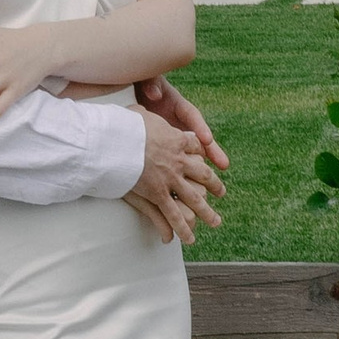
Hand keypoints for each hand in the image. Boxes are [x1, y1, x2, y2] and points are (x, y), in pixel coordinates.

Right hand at [124, 110, 223, 246]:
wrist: (118, 141)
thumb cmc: (124, 124)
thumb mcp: (139, 113)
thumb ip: (146, 113)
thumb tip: (143, 100)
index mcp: (176, 139)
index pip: (196, 146)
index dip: (203, 152)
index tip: (207, 155)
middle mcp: (179, 161)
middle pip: (203, 174)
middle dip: (214, 185)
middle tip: (221, 192)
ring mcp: (171, 179)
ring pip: (195, 199)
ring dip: (207, 213)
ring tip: (216, 222)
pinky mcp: (159, 194)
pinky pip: (175, 214)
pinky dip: (182, 229)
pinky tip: (189, 239)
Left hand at [135, 73, 229, 182]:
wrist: (139, 92)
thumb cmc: (145, 85)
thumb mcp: (148, 81)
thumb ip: (152, 85)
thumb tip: (155, 94)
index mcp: (178, 105)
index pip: (192, 115)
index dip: (200, 127)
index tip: (207, 139)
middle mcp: (182, 120)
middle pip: (199, 136)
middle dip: (211, 150)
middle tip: (224, 164)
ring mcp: (177, 132)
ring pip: (194, 148)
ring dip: (203, 162)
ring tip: (215, 178)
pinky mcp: (171, 141)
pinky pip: (182, 154)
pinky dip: (188, 166)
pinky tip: (192, 181)